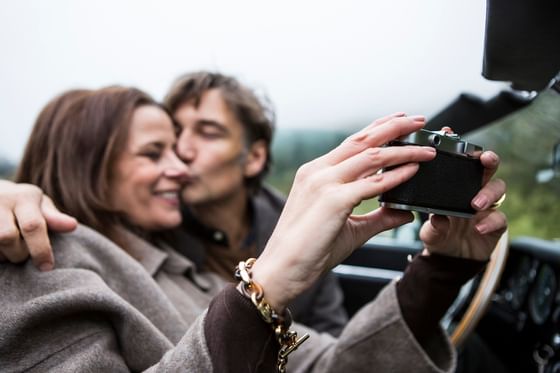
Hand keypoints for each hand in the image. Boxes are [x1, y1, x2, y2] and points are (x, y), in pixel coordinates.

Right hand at [0, 180, 76, 270]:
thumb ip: (54, 218)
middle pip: (7, 238)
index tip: (47, 268)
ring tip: (8, 250)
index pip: (32, 226)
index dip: (41, 250)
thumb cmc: (22, 204)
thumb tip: (72, 226)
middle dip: (18, 253)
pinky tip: (0, 250)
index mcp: (23, 197)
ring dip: (3, 255)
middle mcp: (1, 200)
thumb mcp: (40, 206)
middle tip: (22, 253)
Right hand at [253, 113, 436, 309]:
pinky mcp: (333, 200)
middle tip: (419, 120)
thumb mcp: (348, 228)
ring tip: (425, 148)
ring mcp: (324, 183)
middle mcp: (318, 171)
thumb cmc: (309, 250)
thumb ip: (378, 218)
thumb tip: (405, 212)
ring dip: (402, 149)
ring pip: (371, 156)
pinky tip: (413, 171)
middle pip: (363, 140)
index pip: (352, 143)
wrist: (282, 270)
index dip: (378, 129)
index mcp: (316, 173)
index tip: (399, 122)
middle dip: (394, 127)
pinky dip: (395, 175)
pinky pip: (372, 183)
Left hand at [419, 150, 507, 260]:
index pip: (459, 163)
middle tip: (484, 158)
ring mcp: (487, 207)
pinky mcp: (496, 224)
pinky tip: (480, 227)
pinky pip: (500, 218)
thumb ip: (433, 224)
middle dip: (488, 159)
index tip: (449, 133)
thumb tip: (436, 218)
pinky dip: (491, 221)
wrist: (450, 260)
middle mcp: (473, 192)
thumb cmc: (439, 235)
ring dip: (488, 193)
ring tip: (475, 204)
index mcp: (455, 187)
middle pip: (486, 168)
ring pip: (498, 189)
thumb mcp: (429, 230)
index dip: (458, 148)